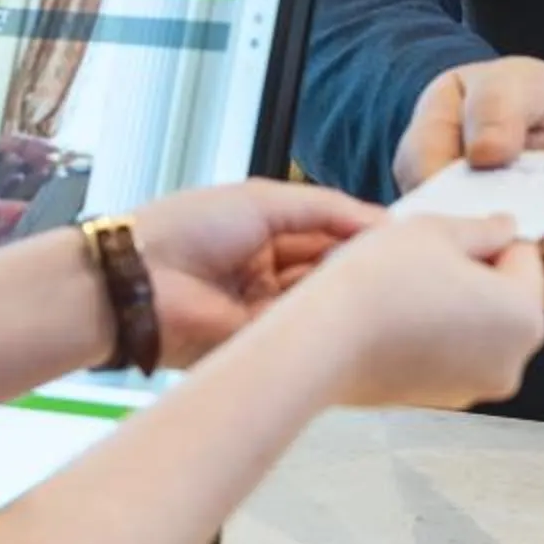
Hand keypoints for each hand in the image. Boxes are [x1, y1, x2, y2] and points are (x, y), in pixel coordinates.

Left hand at [128, 179, 380, 367]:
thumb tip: (380, 220)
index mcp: (265, 230)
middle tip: (402, 264)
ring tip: (381, 284)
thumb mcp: (263, 200)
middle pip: (329, 268)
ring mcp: (264, 309)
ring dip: (344, 293)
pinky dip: (323, 324)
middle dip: (359, 265)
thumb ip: (325, 209)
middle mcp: (267, 270)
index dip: (362, 233)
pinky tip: (351, 314)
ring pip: (320, 302)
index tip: (404, 236)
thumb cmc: (188, 227)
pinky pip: (301, 333)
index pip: (328, 231)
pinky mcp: (260, 343)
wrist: (139, 282)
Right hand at [296, 213, 543, 410]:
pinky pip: (450, 353)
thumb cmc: (378, 284)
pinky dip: (432, 333)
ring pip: (476, 326)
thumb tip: (504, 227)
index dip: (490, 235)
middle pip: (505, 296)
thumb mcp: (436, 230)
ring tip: (406, 286)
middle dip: (474, 272)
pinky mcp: (440, 400)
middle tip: (426, 256)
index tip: (456, 231)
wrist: (322, 341)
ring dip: (452, 302)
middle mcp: (512, 361)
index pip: (525, 256)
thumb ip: (482, 228)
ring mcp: (475, 387)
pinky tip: (397, 316)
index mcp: (525, 317)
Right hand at [395, 57, 543, 310]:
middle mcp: (461, 226)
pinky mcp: (540, 269)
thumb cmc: (497, 93)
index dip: (516, 216)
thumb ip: (494, 109)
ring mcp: (503, 254)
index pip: (457, 208)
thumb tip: (489, 155)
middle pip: (527, 238)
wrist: (510, 116)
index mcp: (428, 171)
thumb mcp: (497, 82)